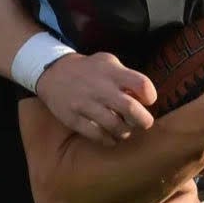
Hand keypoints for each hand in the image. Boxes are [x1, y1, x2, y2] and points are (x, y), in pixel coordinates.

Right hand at [36, 51, 156, 145]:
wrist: (53, 72)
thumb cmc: (89, 69)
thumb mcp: (108, 63)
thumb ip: (126, 77)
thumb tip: (145, 98)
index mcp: (112, 72)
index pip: (141, 84)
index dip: (150, 96)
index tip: (147, 101)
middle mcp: (100, 88)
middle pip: (131, 109)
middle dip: (144, 121)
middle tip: (144, 123)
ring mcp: (85, 104)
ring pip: (115, 126)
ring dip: (125, 132)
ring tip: (125, 130)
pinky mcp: (73, 118)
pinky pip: (96, 135)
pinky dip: (108, 140)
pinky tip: (110, 137)